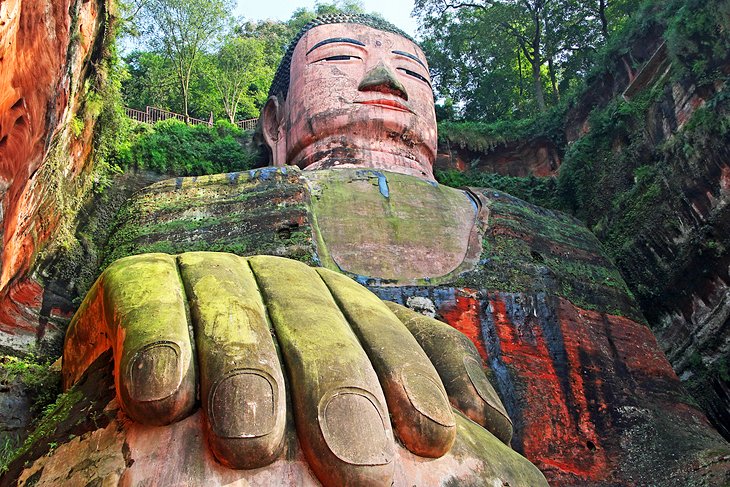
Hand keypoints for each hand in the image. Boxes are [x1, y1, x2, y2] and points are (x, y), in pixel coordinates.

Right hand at [63, 252, 537, 485]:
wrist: (151, 383)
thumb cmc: (264, 412)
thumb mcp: (337, 406)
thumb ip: (406, 398)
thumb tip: (494, 426)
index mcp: (339, 309)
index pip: (386, 331)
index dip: (413, 376)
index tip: (434, 437)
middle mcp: (282, 285)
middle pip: (320, 319)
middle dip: (337, 383)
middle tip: (353, 462)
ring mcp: (213, 275)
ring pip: (239, 306)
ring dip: (247, 369)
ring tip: (250, 445)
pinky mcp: (140, 276)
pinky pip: (150, 294)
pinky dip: (159, 338)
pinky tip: (161, 395)